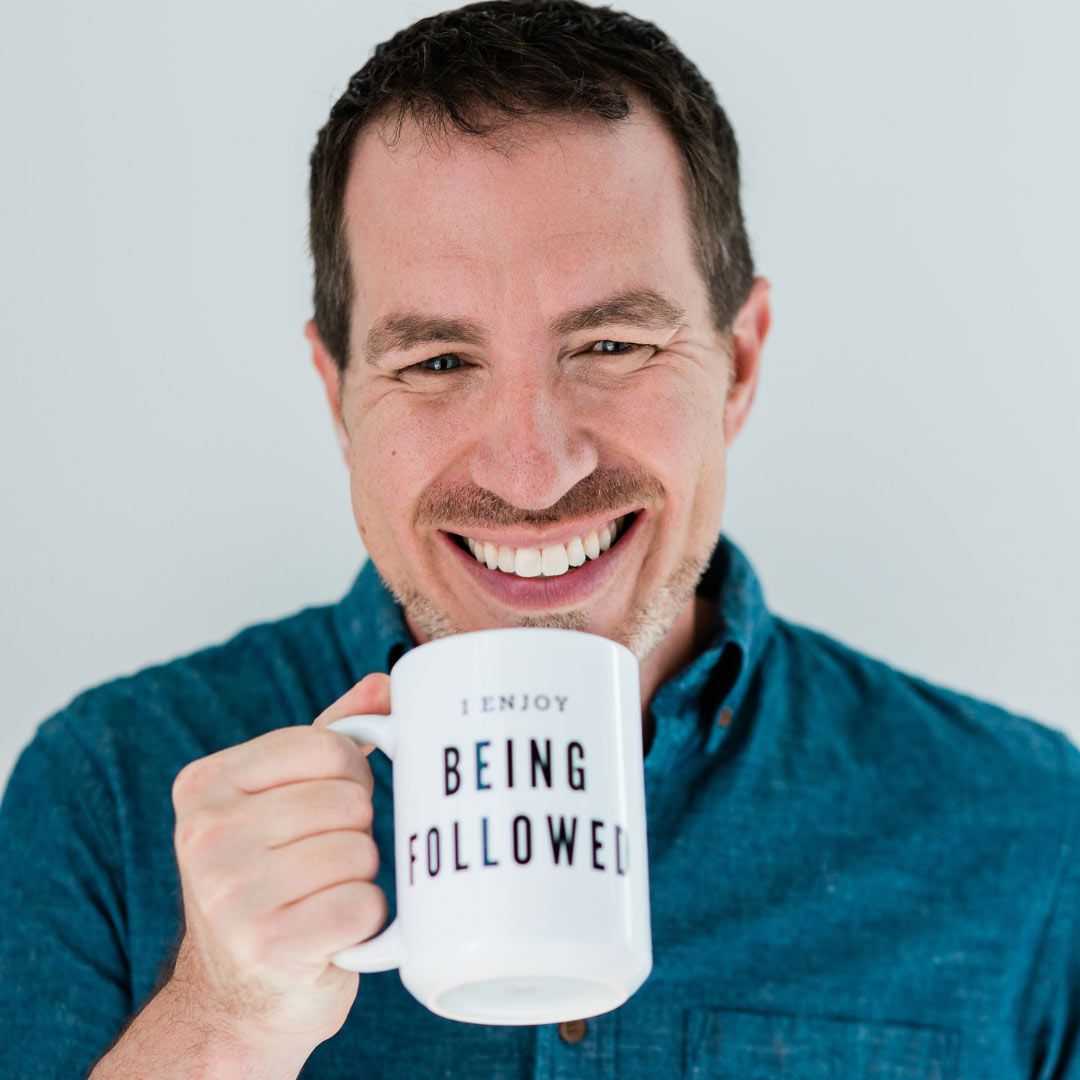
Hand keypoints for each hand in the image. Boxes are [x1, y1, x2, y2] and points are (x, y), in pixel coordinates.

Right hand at [168, 672, 391, 1052]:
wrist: (238, 996)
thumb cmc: (271, 878)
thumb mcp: (280, 798)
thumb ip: (329, 735)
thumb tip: (385, 684)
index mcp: (204, 783)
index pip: (329, 746)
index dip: (351, 777)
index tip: (326, 807)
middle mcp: (205, 834)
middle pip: (350, 800)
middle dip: (354, 830)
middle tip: (321, 861)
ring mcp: (230, 893)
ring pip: (360, 850)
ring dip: (358, 876)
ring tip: (320, 895)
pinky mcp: (268, 946)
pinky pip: (364, 903)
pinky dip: (364, 919)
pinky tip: (330, 930)